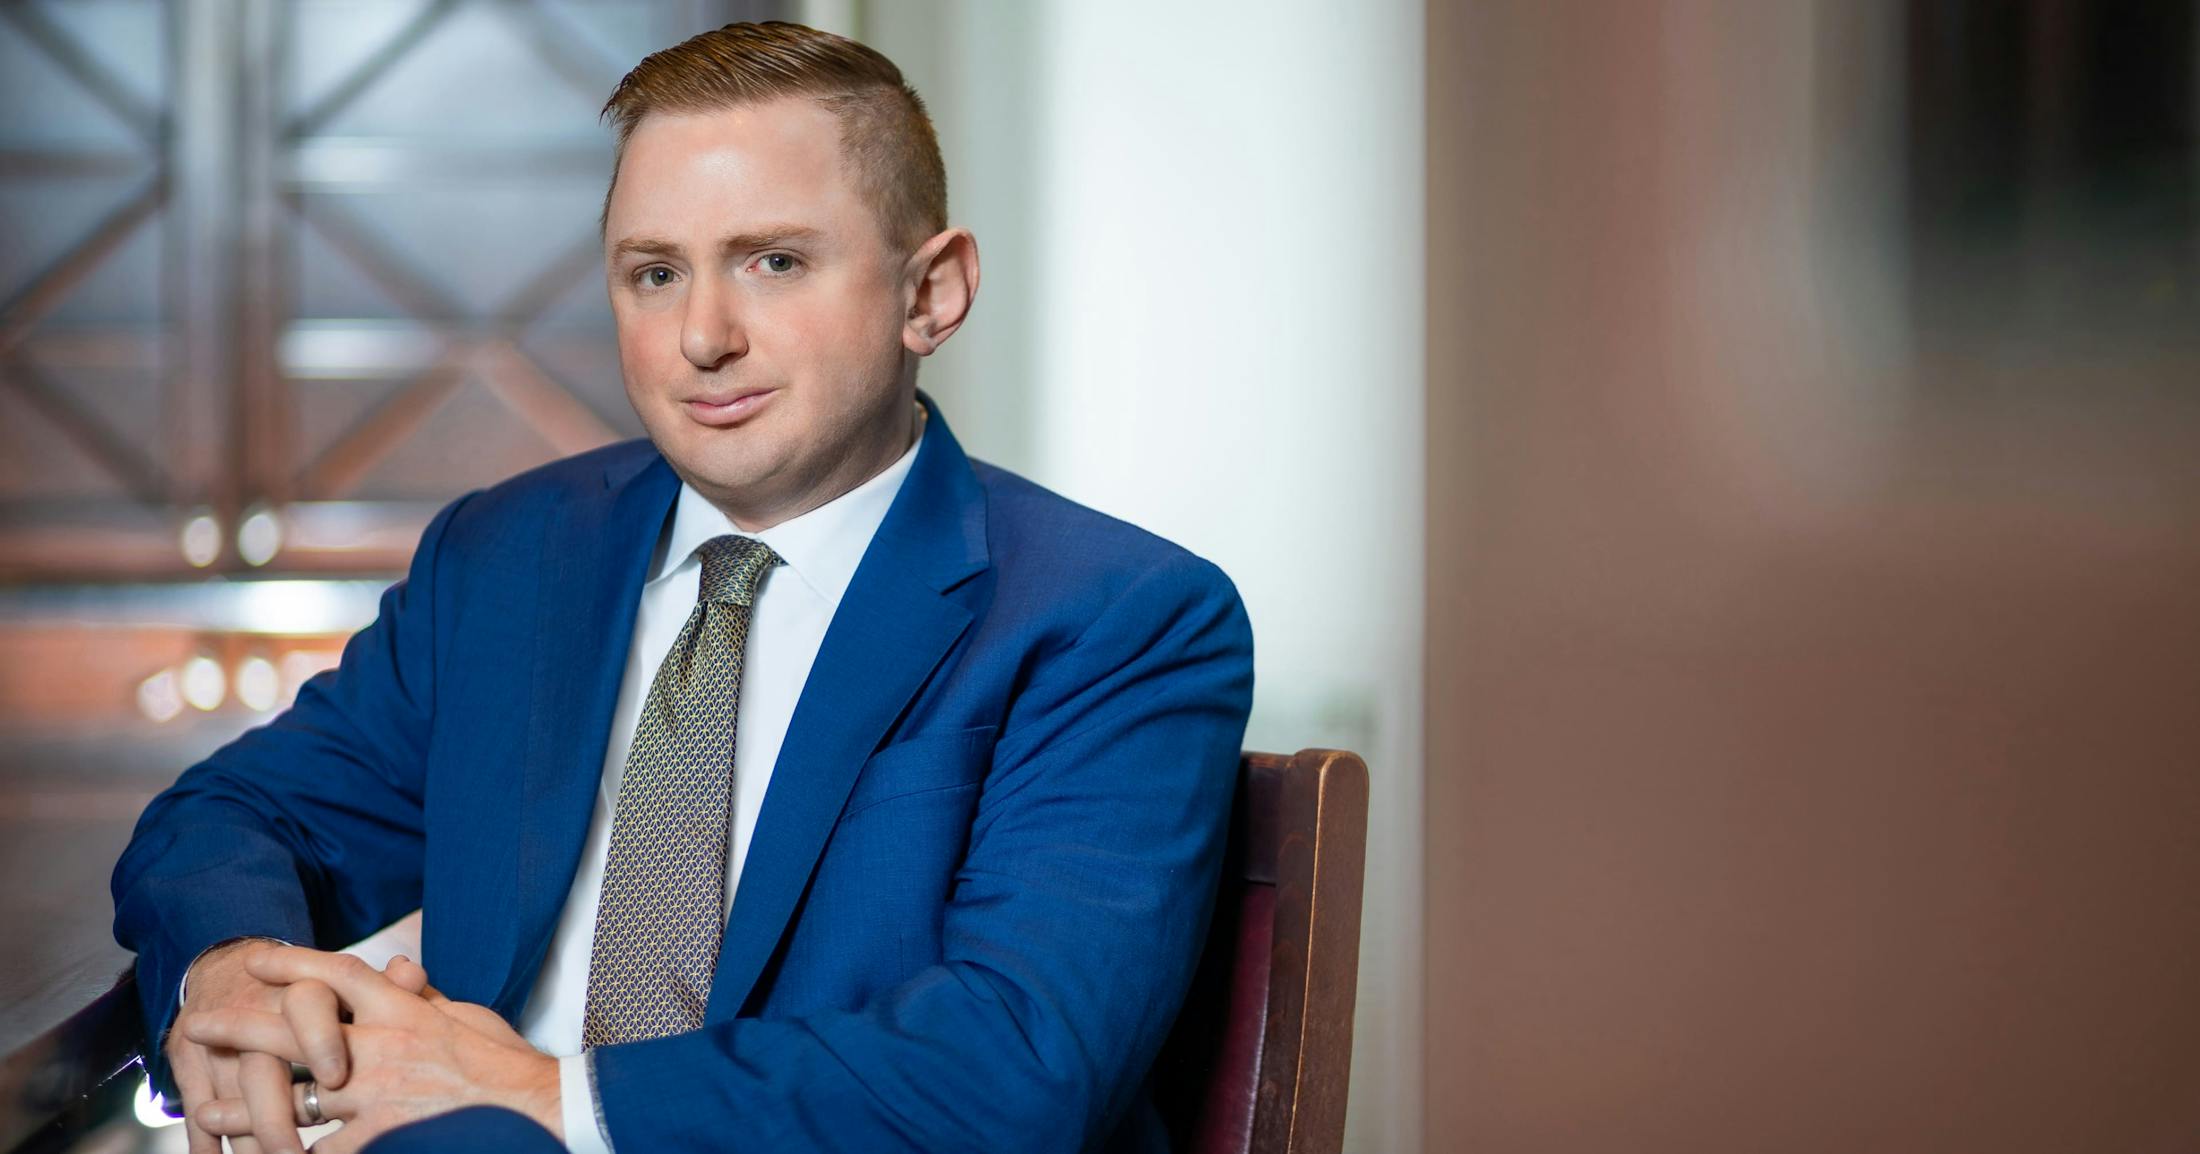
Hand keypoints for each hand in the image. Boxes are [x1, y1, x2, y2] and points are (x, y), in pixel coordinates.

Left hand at [179, 948, 560, 1153]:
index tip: (256, 960)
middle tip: (198, 1023)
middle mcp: (382, 1048)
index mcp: (405, 1012)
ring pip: (291, 1100)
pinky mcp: (381, 1139)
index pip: (340, 975)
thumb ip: (423, 997)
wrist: (535, 1107)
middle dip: (240, 1027)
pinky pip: (322, 1149)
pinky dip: (293, 1153)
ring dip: (243, 1107)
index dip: (294, 964)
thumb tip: (400, 970)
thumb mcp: (465, 1016)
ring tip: (206, 1109)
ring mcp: (377, 1097)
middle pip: (294, 1032)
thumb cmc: (505, 1065)